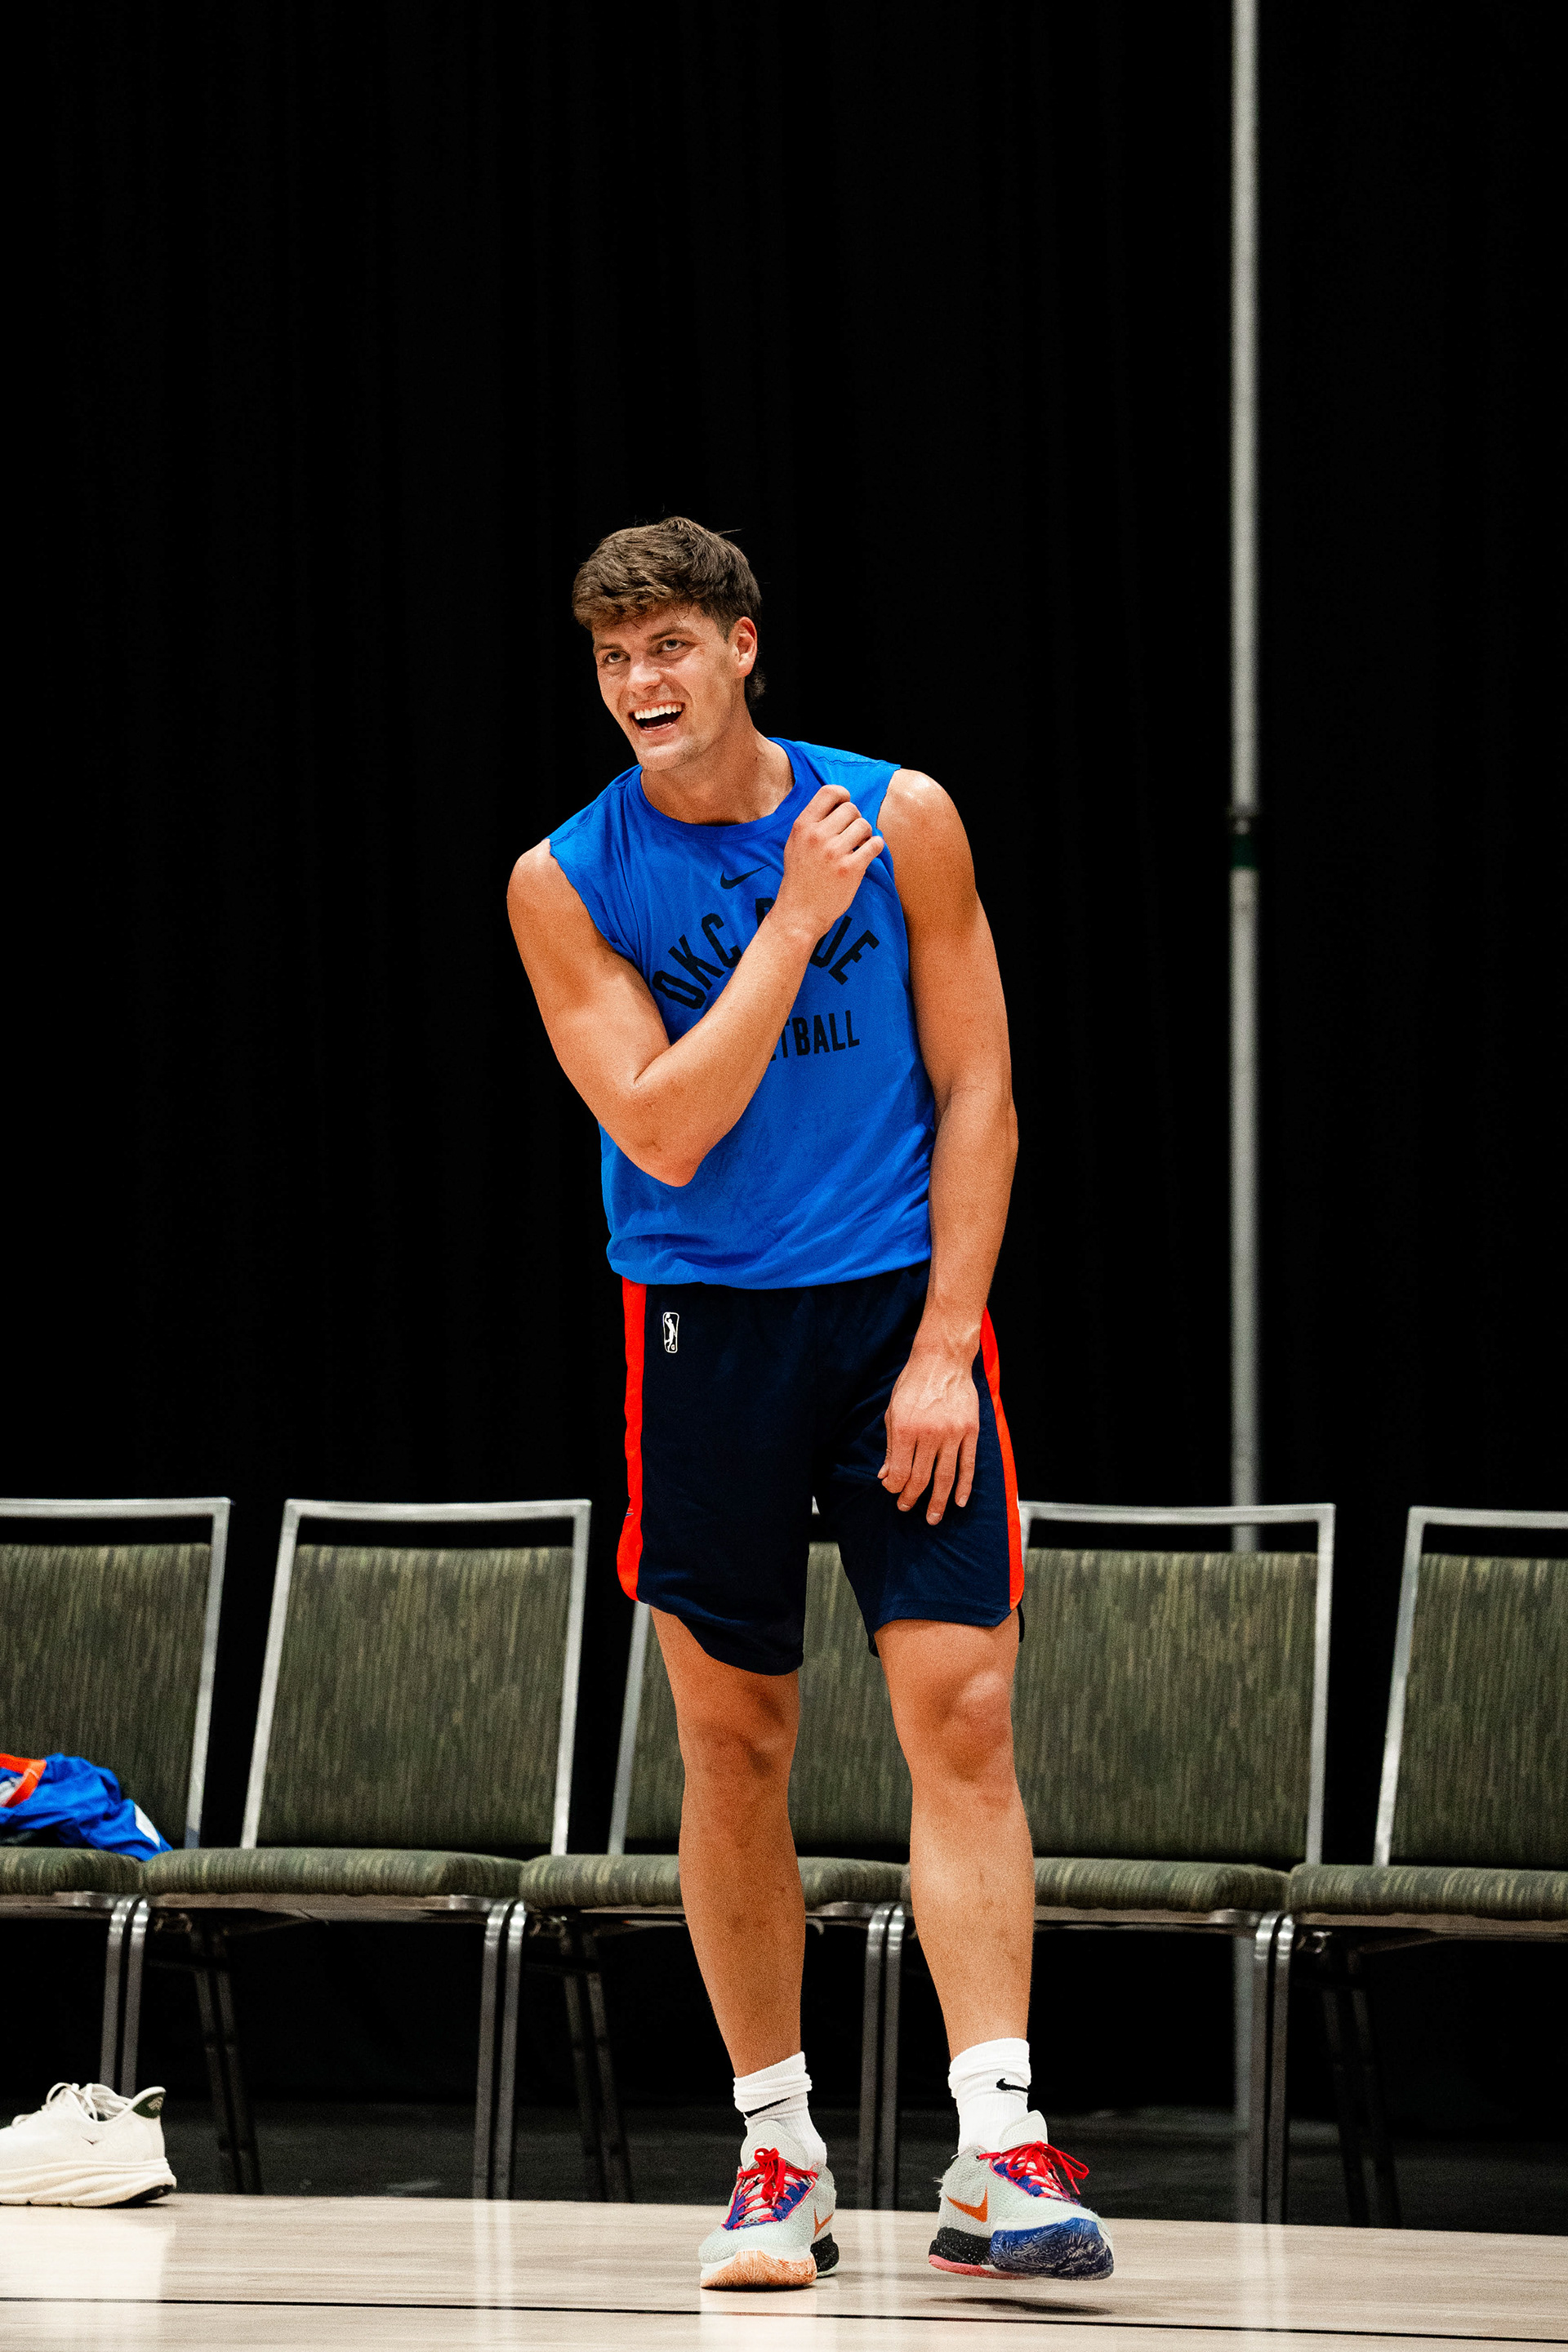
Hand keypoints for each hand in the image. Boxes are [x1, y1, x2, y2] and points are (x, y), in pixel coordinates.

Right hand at [773, 785, 883, 939]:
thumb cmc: (799, 877)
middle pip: (851, 809)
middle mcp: (817, 836)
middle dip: (856, 819)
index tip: (846, 805)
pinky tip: (869, 852)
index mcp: (802, 826)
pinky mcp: (851, 869)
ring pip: (864, 825)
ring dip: (866, 834)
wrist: (800, 912)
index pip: (829, 792)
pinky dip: (876, 846)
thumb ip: (812, 822)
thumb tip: (839, 802)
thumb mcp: (795, 843)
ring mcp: (834, 852)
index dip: (843, 795)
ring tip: (859, 846)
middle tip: (852, 834)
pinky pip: (875, 844)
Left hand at [879, 1341, 979, 1523]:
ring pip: (945, 1477)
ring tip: (932, 1517)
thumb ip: (891, 1445)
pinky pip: (968, 1465)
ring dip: (938, 1501)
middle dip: (912, 1497)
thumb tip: (886, 1475)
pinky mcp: (970, 1431)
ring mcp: (952, 1434)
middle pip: (921, 1478)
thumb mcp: (893, 1411)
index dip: (895, 1487)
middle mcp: (929, 1434)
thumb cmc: (913, 1383)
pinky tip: (960, 1501)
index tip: (893, 1492)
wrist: (942, 1360)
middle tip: (907, 1508)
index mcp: (905, 1428)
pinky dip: (965, 1486)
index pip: (900, 1471)